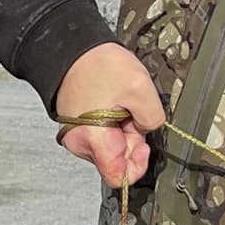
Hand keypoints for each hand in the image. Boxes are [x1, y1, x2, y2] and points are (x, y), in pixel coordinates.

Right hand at [55, 42, 165, 184]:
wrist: (72, 46)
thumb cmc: (96, 64)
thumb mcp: (140, 88)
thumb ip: (152, 118)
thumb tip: (147, 129)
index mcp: (92, 139)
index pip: (117, 178)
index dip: (137, 166)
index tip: (144, 146)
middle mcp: (80, 142)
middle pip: (117, 160)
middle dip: (132, 140)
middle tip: (132, 114)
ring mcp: (79, 134)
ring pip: (112, 146)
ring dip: (124, 130)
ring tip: (121, 104)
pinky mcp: (81, 125)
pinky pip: (104, 134)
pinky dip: (115, 122)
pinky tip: (115, 104)